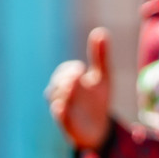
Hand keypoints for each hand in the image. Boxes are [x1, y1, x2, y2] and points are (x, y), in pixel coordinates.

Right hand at [45, 27, 112, 149]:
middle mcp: (63, 94)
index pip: (64, 71)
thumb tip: (101, 31)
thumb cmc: (97, 99)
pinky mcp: (66, 123)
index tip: (81, 69)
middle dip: (64, 79)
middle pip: (57, 84)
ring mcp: (63, 108)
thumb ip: (100, 56)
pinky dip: (60, 112)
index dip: (70, 69)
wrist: (101, 126)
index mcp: (70, 81)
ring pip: (55, 99)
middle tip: (76, 77)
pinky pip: (59, 117)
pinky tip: (62, 108)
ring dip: (62, 94)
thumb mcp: (102, 77)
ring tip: (72, 88)